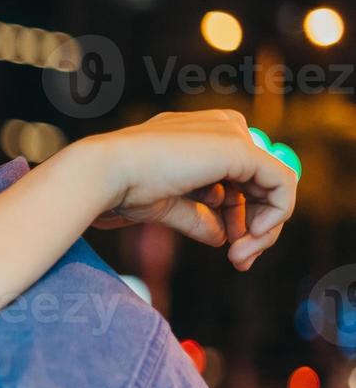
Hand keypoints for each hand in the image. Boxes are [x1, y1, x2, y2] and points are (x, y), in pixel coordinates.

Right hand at [71, 110, 297, 270]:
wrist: (105, 172)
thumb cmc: (123, 185)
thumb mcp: (168, 206)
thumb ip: (199, 218)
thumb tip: (222, 238)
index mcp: (201, 134)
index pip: (239, 178)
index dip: (239, 217)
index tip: (230, 250)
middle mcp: (221, 128)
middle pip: (259, 182)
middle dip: (254, 226)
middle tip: (240, 260)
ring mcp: (232, 135)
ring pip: (274, 186)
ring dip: (264, 229)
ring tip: (240, 256)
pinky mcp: (242, 149)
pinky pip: (282, 185)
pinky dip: (275, 216)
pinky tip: (250, 238)